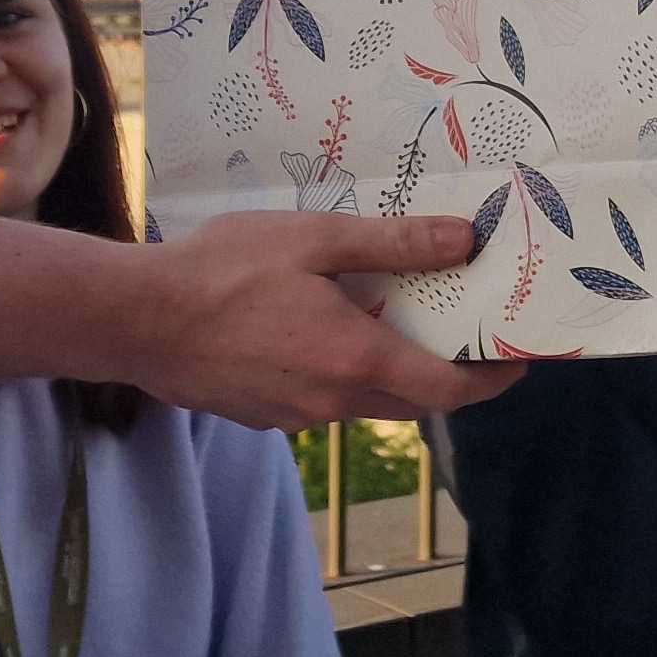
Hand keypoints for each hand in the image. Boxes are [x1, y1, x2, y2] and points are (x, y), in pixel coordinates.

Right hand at [137, 211, 514, 430]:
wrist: (134, 321)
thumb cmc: (220, 271)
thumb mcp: (313, 239)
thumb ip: (393, 243)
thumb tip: (465, 240)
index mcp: (357, 360)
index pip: (450, 390)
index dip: (493, 380)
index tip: (522, 359)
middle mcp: (334, 402)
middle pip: (414, 402)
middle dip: (450, 376)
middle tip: (469, 335)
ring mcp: (295, 417)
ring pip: (365, 403)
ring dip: (391, 373)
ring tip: (395, 322)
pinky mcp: (262, 416)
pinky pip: (321, 402)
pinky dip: (342, 375)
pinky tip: (322, 333)